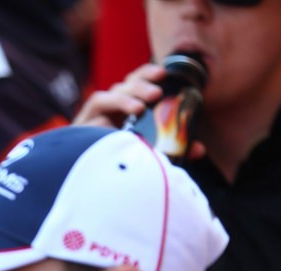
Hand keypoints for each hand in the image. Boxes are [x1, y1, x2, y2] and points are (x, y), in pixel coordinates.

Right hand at [72, 63, 206, 160]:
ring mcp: (95, 116)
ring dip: (129, 96)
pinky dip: (114, 106)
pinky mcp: (81, 124)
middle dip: (142, 83)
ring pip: (112, 93)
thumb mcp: (147, 156)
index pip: (135, 83)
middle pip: (125, 85)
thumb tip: (199, 148)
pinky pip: (98, 105)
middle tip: (157, 92)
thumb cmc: (117, 168)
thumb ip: (170, 149)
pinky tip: (127, 116)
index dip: (148, 74)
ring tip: (141, 107)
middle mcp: (110, 110)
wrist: (85, 187)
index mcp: (124, 112)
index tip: (165, 73)